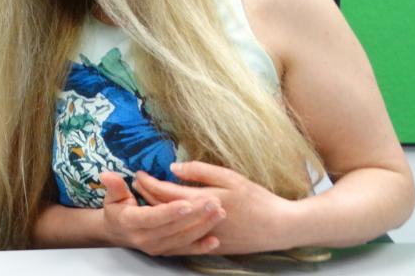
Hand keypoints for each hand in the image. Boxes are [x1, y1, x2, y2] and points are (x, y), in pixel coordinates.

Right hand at [99, 171, 223, 255]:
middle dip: (195, 215)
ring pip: (183, 239)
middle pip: (173, 228)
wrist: (118, 233)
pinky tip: (215, 239)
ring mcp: (156, 248)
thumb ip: (114, 186)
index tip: (187, 203)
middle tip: (213, 202)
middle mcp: (144, 239)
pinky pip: (185, 251)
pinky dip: (201, 247)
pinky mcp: (166, 252)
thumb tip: (106, 174)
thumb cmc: (117, 210)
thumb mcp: (112, 197)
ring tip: (219, 212)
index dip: (170, 211)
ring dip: (203, 227)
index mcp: (131, 222)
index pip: (152, 217)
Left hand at [134, 161, 295, 253]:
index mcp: (200, 201)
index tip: (138, 173)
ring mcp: (201, 237)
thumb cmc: (256, 199)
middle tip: (136, 183)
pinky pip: (182, 238)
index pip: (164, 192)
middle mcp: (196, 222)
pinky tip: (163, 220)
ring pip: (169, 225)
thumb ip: (199, 171)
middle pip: (163, 208)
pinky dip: (169, 227)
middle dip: (146, 195)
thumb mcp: (229, 177)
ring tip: (144, 199)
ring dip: (154, 211)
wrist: (278, 227)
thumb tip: (173, 168)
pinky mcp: (209, 247)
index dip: (148, 182)